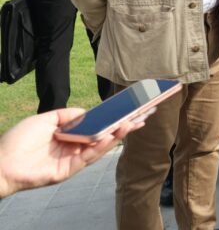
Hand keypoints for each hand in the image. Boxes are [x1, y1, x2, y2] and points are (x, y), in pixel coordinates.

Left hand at [0, 107, 151, 196]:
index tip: (130, 108)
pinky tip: (114, 135)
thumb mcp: (45, 120)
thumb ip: (67, 115)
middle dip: (124, 126)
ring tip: (134, 123)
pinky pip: (90, 156)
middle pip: (104, 135)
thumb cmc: (18, 140)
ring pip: (101, 146)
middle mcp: (73, 147)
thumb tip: (88, 112)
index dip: (112, 117)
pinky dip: (103, 146)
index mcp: (68, 135)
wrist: (1, 162)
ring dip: (118, 134)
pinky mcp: (70, 170)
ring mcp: (73, 159)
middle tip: (144, 115)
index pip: (96, 124)